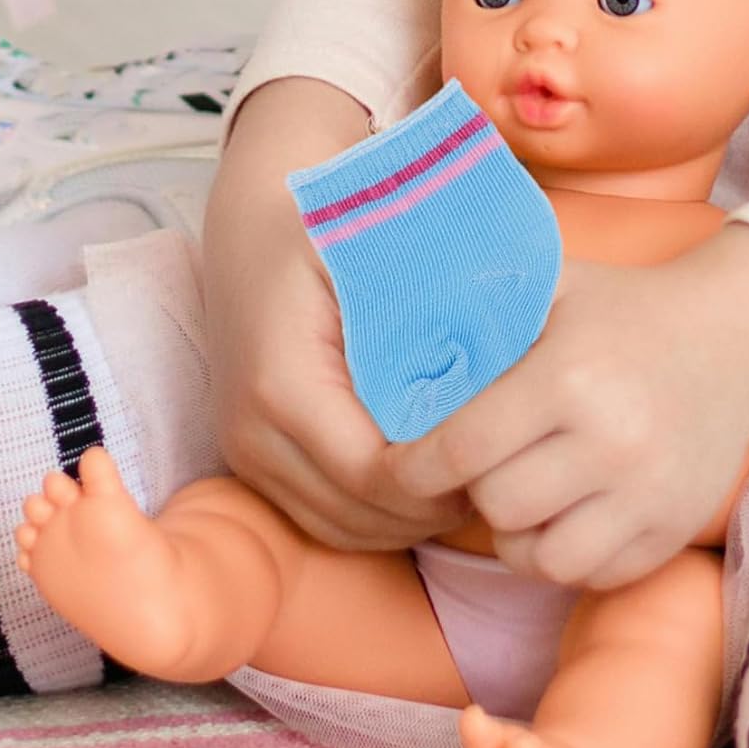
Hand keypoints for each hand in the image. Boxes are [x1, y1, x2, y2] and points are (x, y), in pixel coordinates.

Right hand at [204, 79, 471, 548]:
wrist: (253, 218)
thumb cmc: (327, 225)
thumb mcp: (382, 253)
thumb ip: (432, 311)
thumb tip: (506, 365)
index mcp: (282, 381)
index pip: (374, 475)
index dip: (440, 480)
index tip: (494, 454)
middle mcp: (250, 428)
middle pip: (360, 513)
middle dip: (431, 507)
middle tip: (495, 475)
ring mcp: (243, 449)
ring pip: (340, 529)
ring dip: (406, 519)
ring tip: (465, 480)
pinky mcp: (246, 459)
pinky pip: (319, 518)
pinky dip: (376, 516)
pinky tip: (423, 483)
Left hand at [386, 225, 748, 588]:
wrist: (735, 340)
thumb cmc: (622, 312)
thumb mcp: (549, 286)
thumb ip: (475, 306)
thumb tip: (387, 327)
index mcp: (569, 378)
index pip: (459, 451)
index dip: (414, 467)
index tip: (402, 466)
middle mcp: (612, 443)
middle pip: (496, 507)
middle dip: (473, 491)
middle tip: (480, 467)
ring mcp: (648, 495)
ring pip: (541, 558)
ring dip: (517, 534)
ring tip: (522, 496)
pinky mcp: (671, 532)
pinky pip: (591, 576)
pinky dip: (565, 555)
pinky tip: (565, 513)